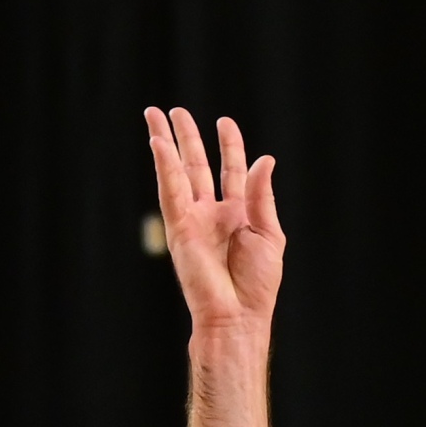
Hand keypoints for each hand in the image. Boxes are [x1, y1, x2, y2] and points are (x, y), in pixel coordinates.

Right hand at [147, 106, 283, 337]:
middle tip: (176, 111)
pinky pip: (170, 190)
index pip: (231, 170)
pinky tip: (158, 142)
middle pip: (198, 166)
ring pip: (178, 172)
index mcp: (238, 214)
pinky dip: (164, 165)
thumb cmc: (257, 284)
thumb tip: (265, 159)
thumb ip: (262, 195)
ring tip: (156, 115)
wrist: (237, 314)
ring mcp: (193, 219)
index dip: (229, 146)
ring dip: (167, 144)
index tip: (224, 122)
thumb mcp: (269, 233)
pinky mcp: (178, 228)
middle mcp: (213, 213)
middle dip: (188, 138)